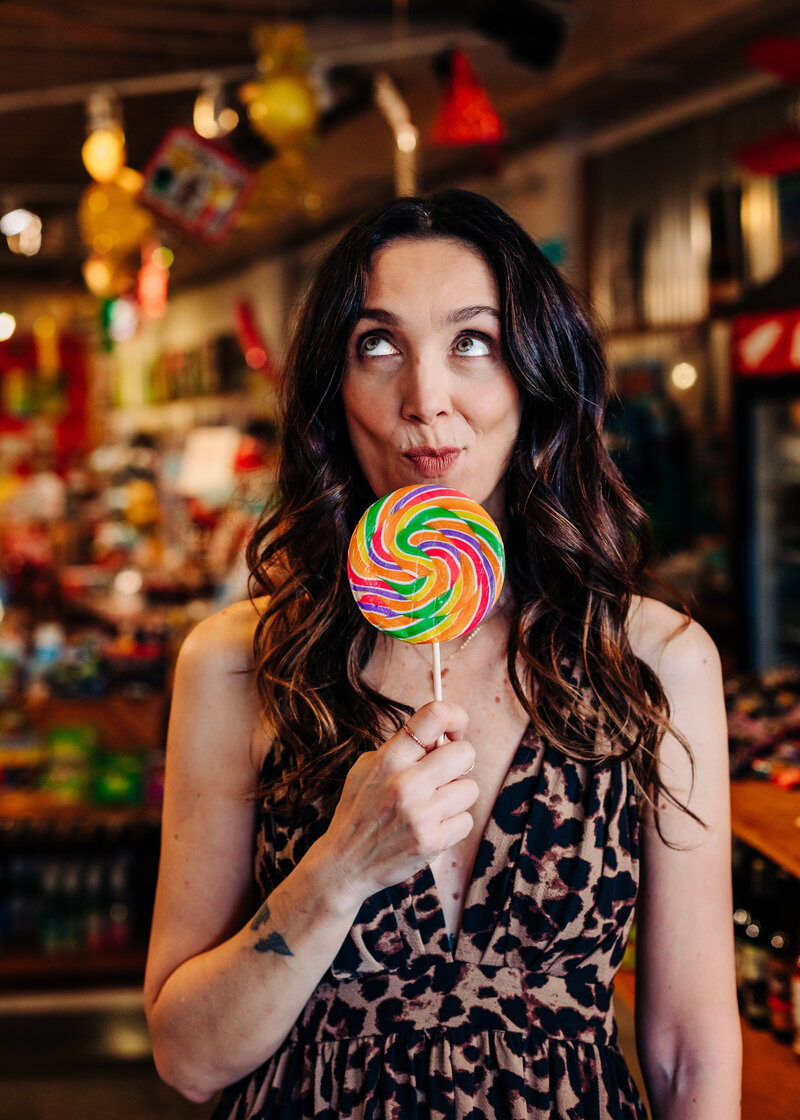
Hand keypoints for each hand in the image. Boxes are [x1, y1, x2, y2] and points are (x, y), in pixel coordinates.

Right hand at [318, 701, 477, 907]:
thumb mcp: (367, 767)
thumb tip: (445, 735)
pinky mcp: (433, 842)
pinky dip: (453, 824)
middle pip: (465, 753)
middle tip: (443, 773)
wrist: (345, 863)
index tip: (455, 729)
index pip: (434, 716)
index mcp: (389, 758)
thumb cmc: (359, 810)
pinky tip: (431, 826)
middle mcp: (406, 783)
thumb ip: (403, 749)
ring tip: (432, 805)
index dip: (455, 716)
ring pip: (470, 789)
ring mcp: (421, 814)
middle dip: (458, 762)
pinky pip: (466, 820)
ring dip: (455, 796)